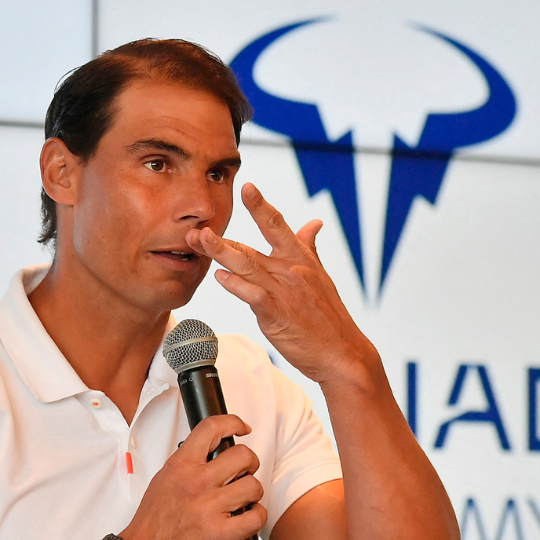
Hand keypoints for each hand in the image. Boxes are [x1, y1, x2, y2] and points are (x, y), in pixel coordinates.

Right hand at [121, 414, 265, 539]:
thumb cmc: (153, 520)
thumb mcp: (164, 479)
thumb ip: (188, 463)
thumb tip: (214, 451)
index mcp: (181, 465)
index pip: (212, 428)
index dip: (234, 422)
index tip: (243, 428)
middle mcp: (196, 482)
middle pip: (244, 456)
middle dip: (250, 464)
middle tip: (244, 473)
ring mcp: (208, 508)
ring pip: (254, 486)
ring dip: (253, 494)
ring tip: (243, 500)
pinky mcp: (219, 534)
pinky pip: (256, 516)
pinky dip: (256, 517)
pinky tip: (246, 518)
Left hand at [184, 182, 376, 385]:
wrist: (342, 352)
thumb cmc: (329, 317)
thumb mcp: (322, 276)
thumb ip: (310, 247)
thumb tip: (314, 223)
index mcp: (301, 259)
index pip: (277, 225)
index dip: (261, 205)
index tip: (247, 187)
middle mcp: (291, 271)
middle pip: (251, 247)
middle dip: (221, 237)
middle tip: (198, 227)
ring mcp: (283, 291)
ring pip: (247, 266)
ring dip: (221, 252)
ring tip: (201, 240)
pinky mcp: (276, 314)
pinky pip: (252, 295)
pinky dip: (235, 285)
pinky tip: (220, 277)